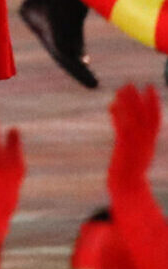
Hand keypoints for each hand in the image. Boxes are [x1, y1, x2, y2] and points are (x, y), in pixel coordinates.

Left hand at [111, 83, 160, 198]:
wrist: (127, 185)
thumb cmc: (130, 167)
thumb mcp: (136, 148)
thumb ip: (133, 133)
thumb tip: (124, 115)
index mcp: (150, 141)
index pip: (155, 118)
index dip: (153, 102)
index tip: (149, 87)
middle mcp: (146, 141)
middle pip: (144, 115)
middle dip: (139, 98)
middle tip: (131, 83)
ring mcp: (136, 144)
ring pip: (134, 119)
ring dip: (127, 103)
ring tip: (121, 89)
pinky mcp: (124, 147)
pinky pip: (122, 128)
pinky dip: (118, 116)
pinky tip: (112, 104)